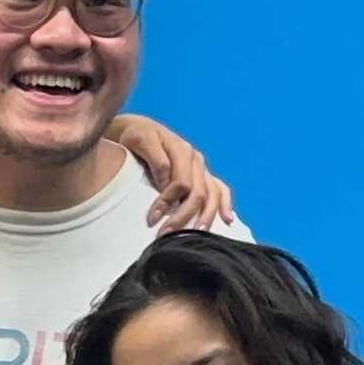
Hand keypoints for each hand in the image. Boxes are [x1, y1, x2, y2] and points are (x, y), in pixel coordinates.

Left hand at [110, 114, 236, 231]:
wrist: (137, 129)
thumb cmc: (136, 135)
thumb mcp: (140, 141)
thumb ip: (156, 160)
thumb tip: (166, 184)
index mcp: (182, 151)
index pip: (181, 183)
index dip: (168, 202)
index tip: (151, 219)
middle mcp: (196, 160)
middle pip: (198, 193)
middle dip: (184, 216)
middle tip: (167, 235)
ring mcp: (201, 168)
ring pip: (212, 194)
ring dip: (206, 217)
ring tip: (199, 234)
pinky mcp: (202, 175)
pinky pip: (220, 189)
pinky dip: (225, 204)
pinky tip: (227, 220)